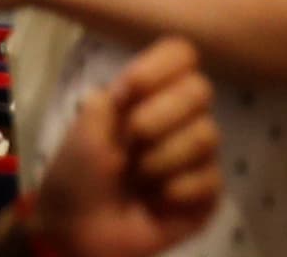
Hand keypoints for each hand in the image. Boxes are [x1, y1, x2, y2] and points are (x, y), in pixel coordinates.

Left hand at [23, 37, 221, 256]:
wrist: (76, 233)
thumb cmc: (78, 177)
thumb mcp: (83, 132)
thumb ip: (109, 99)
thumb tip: (129, 88)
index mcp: (151, 94)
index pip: (181, 54)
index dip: (159, 68)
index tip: (125, 94)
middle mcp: (181, 117)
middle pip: (201, 89)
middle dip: (158, 119)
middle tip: (130, 144)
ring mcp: (198, 154)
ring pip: (206, 135)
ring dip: (160, 161)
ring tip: (138, 180)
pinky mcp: (207, 192)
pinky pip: (210, 178)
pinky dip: (174, 192)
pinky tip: (155, 202)